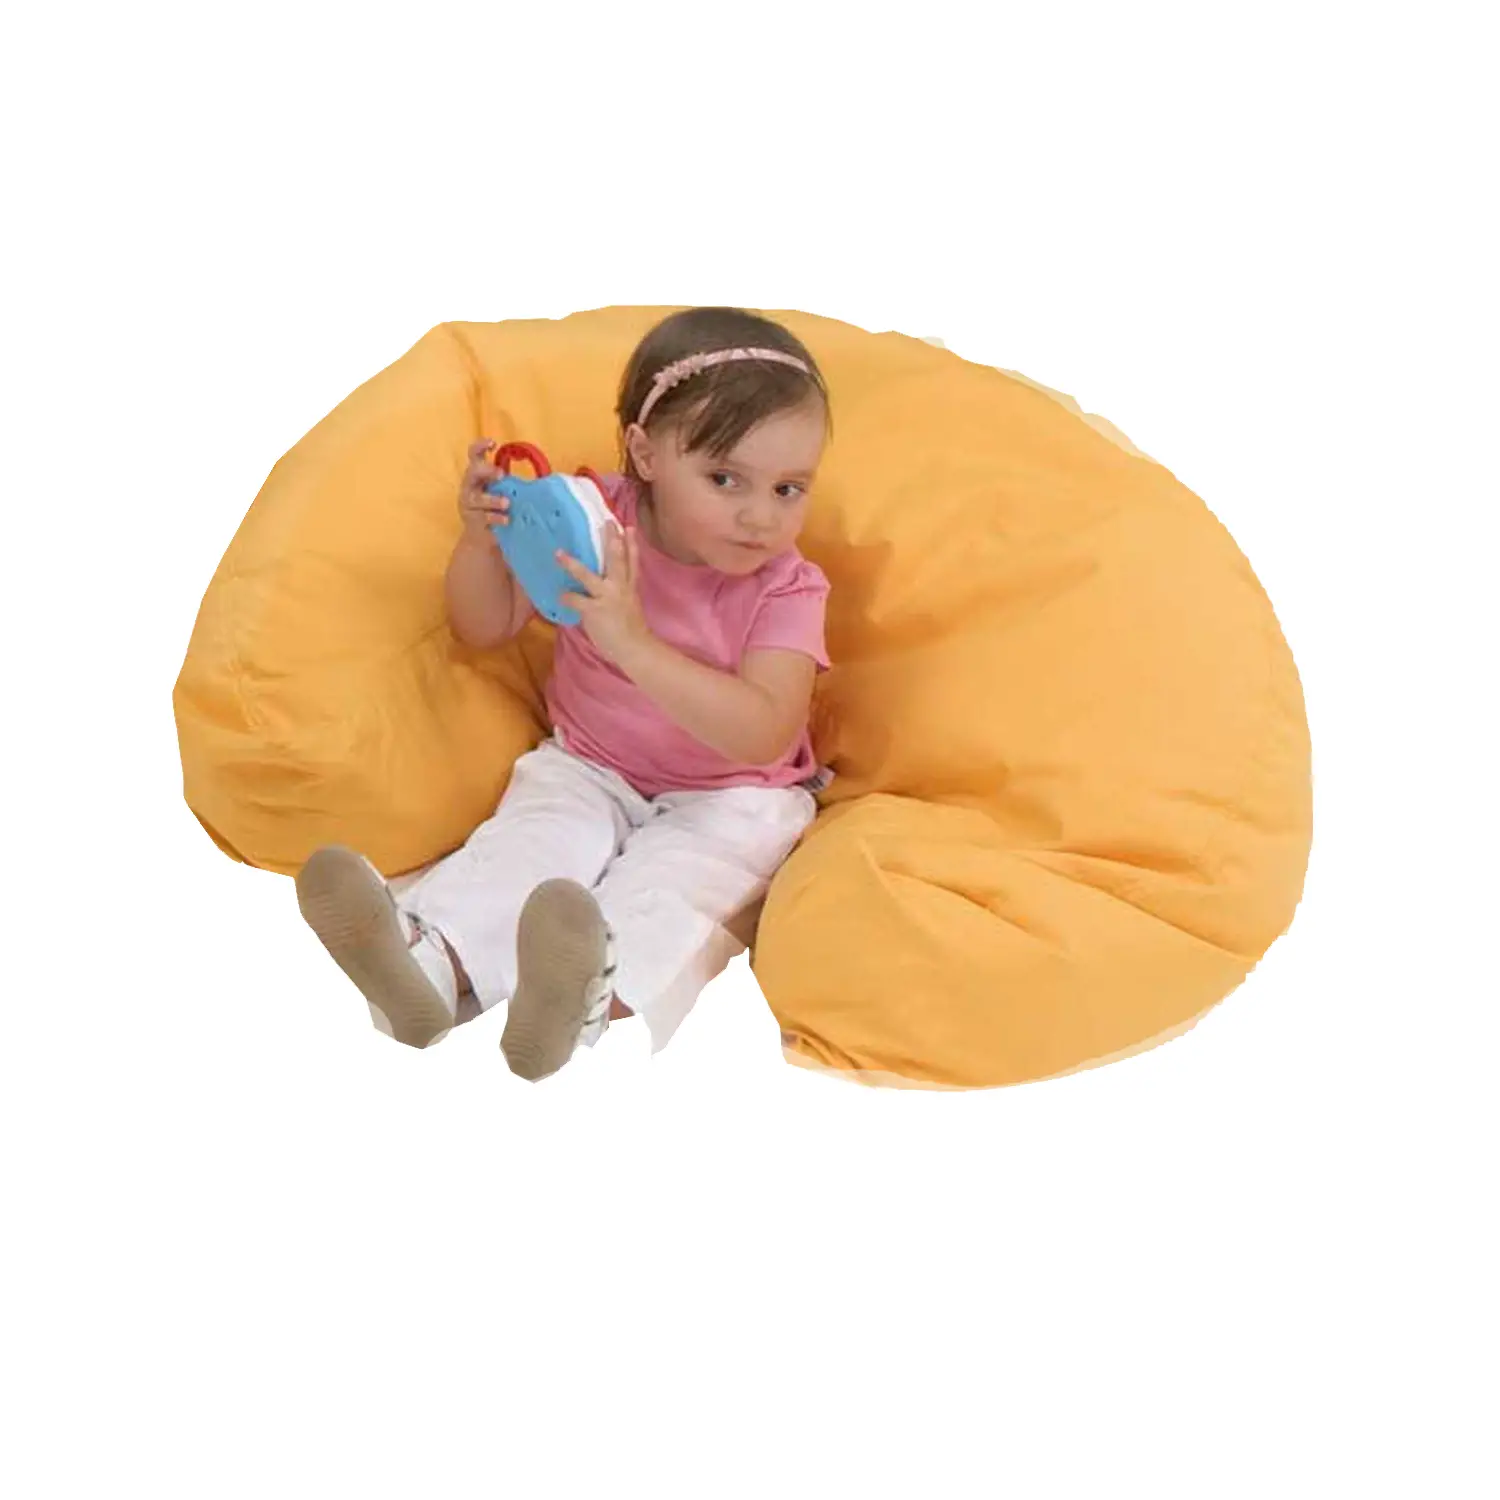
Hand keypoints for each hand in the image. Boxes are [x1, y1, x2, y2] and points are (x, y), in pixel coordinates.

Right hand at [457, 438, 510, 541]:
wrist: (484, 538)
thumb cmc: (498, 508)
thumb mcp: (506, 492)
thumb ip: (517, 483)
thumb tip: (547, 476)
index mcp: (479, 474)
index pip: (474, 455)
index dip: (480, 446)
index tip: (493, 444)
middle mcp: (470, 486)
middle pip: (472, 472)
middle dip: (486, 471)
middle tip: (501, 474)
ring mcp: (468, 504)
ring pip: (477, 498)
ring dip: (492, 500)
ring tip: (507, 503)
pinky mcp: (472, 521)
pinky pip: (482, 518)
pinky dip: (495, 518)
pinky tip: (506, 520)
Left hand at [556, 524, 650, 665]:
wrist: (635, 648)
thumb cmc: (630, 630)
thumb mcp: (630, 605)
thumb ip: (620, 592)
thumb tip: (606, 584)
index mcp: (630, 587)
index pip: (632, 561)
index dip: (631, 543)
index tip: (627, 525)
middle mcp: (621, 588)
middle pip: (617, 560)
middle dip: (611, 541)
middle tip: (606, 522)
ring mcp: (608, 598)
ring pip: (589, 576)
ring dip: (573, 564)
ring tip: (559, 554)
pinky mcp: (596, 611)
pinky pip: (577, 601)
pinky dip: (567, 597)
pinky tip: (559, 594)